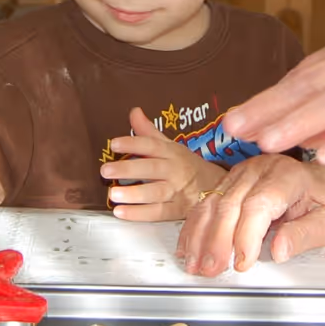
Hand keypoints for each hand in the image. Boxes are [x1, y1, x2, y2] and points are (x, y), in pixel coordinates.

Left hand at [101, 107, 225, 222]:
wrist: (218, 188)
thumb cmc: (187, 166)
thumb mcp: (171, 147)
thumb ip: (149, 131)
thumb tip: (134, 111)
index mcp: (173, 153)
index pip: (152, 145)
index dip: (133, 144)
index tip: (114, 144)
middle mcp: (175, 171)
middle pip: (152, 169)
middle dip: (128, 170)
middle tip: (105, 170)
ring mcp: (177, 192)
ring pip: (155, 193)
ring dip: (133, 194)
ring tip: (113, 194)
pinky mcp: (177, 211)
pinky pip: (158, 213)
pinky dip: (139, 214)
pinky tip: (121, 212)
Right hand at [174, 155, 324, 276]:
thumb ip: (304, 236)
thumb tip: (279, 251)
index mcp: (289, 176)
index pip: (259, 204)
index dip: (246, 235)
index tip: (242, 262)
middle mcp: (262, 168)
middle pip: (230, 203)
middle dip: (217, 240)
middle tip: (211, 269)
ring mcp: (244, 172)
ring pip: (213, 202)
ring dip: (200, 235)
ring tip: (195, 263)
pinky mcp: (232, 181)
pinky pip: (208, 201)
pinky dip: (195, 226)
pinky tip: (188, 246)